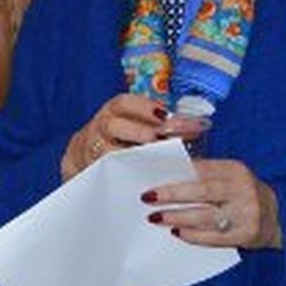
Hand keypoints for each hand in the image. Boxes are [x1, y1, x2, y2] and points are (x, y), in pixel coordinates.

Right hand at [61, 95, 208, 180]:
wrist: (86, 154)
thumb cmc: (123, 136)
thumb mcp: (134, 121)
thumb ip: (159, 123)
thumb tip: (199, 127)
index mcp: (113, 111)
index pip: (124, 103)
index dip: (144, 107)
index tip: (165, 115)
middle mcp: (100, 128)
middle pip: (113, 126)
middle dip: (141, 132)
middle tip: (164, 139)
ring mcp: (95, 150)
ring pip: (110, 153)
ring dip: (136, 157)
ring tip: (160, 164)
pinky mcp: (98, 171)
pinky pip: (111, 175)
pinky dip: (130, 178)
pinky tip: (150, 181)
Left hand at [139, 158, 281, 248]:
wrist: (278, 216)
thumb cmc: (242, 192)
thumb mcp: (229, 175)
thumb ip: (204, 173)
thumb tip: (165, 175)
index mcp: (235, 170)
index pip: (202, 169)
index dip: (176, 173)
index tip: (152, 177)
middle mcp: (243, 190)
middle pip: (202, 191)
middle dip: (173, 194)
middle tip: (148, 197)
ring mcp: (246, 213)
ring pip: (206, 216)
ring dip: (178, 217)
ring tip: (157, 218)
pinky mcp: (246, 234)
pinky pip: (215, 237)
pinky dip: (194, 235)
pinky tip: (178, 233)